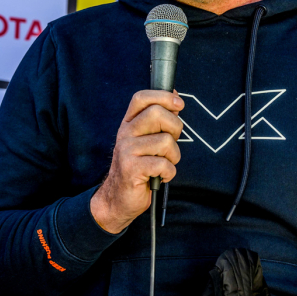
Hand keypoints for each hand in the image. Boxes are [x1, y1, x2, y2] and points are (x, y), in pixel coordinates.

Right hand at [90, 90, 183, 233]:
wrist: (118, 199)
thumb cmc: (138, 168)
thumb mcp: (147, 141)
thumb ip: (160, 122)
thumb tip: (176, 99)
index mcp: (129, 124)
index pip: (142, 98)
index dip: (163, 96)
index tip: (179, 104)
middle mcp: (125, 133)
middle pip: (157, 113)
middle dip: (175, 128)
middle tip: (171, 144)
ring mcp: (126, 150)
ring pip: (166, 141)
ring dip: (173, 156)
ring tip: (164, 164)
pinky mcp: (132, 168)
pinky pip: (164, 164)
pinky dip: (169, 173)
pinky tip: (161, 176)